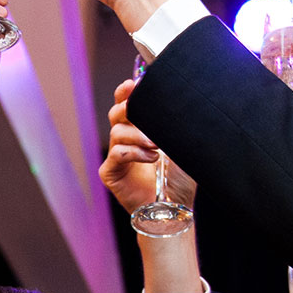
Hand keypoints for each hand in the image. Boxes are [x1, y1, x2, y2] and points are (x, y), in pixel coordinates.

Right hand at [99, 80, 198, 216]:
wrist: (174, 208)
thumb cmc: (180, 178)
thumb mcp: (182, 145)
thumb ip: (176, 123)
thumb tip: (182, 99)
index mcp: (139, 129)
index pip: (127, 104)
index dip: (126, 91)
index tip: (133, 83)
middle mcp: (125, 140)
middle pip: (116, 112)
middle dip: (128, 107)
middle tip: (143, 110)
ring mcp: (116, 157)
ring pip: (117, 132)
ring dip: (138, 135)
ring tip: (156, 145)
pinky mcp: (110, 173)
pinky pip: (116, 154)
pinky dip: (134, 152)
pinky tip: (151, 158)